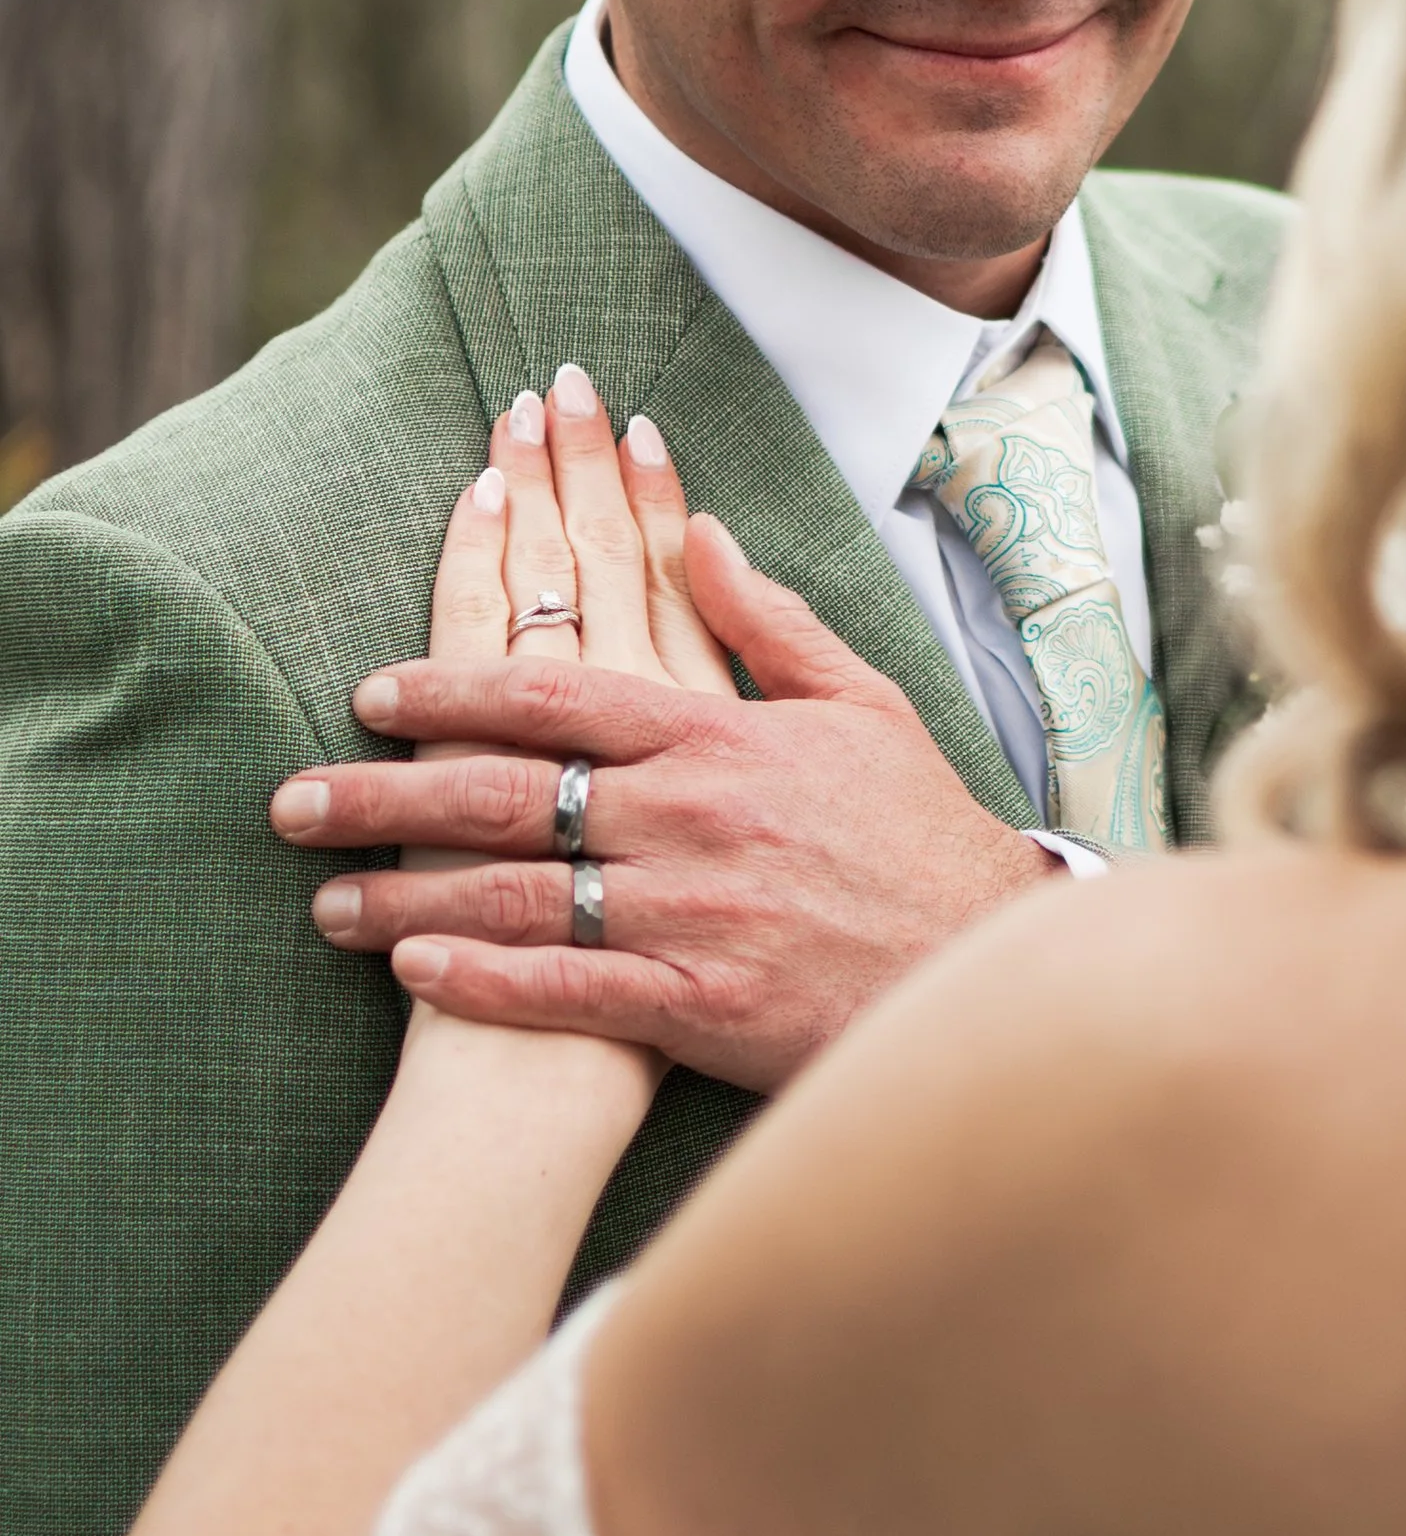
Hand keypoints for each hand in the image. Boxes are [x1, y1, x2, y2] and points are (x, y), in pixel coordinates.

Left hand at [272, 373, 1048, 1090]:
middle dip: (385, 793)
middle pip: (506, 793)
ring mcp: (692, 914)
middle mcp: (690, 817)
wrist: (984, 960)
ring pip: (517, 897)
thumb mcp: (859, 699)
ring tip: (323, 899)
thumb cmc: (919, 829)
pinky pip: (567, 990)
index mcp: (718, 735)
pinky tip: (414, 971)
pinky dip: (484, 980)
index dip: (452, 688)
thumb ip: (766, 617)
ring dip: (406, 896)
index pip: (557, 693)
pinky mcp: (701, 1007)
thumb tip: (698, 527)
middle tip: (292, 797)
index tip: (369, 691)